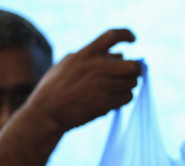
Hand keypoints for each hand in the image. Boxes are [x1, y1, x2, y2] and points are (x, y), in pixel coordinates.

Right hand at [26, 29, 141, 131]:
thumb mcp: (67, 64)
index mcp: (86, 54)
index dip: (126, 35)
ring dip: (129, 84)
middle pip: (133, 66)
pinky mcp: (106, 104)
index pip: (112, 37)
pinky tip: (113, 97)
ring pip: (132, 83)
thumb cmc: (54, 86)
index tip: (132, 39)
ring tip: (117, 86)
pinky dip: (124, 97)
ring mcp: (103, 87)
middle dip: (136, 68)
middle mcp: (97, 69)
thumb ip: (92, 56)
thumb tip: (119, 55)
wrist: (48, 112)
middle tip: (133, 71)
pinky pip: (127, 97)